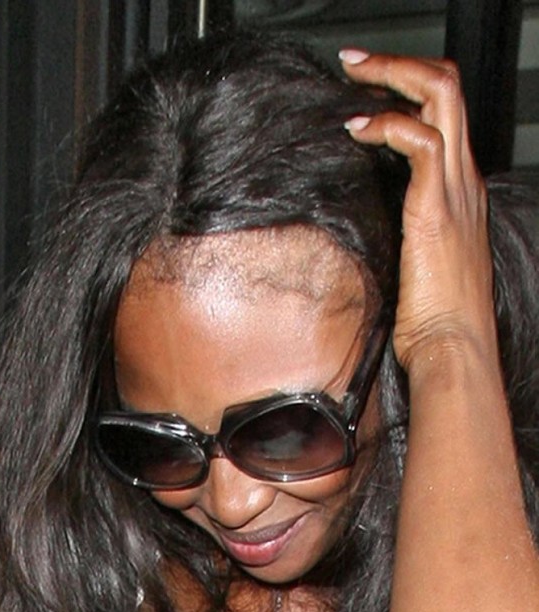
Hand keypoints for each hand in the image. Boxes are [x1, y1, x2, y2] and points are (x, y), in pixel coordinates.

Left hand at [340, 50, 495, 376]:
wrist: (453, 346)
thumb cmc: (434, 314)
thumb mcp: (420, 259)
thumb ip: (403, 229)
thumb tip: (367, 218)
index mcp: (459, 192)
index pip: (444, 116)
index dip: (408, 89)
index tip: (366, 87)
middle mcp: (463, 181)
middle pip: (448, 90)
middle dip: (399, 64)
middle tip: (355, 62)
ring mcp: (455, 191)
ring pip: (440, 98)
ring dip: (392, 76)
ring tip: (352, 75)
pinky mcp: (437, 209)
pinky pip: (421, 141)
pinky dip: (387, 124)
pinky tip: (357, 130)